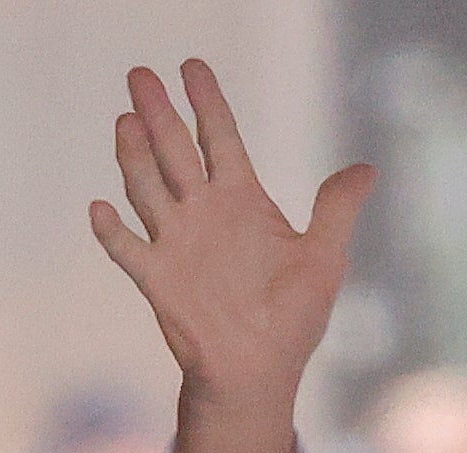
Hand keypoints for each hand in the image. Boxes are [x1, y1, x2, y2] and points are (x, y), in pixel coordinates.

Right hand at [90, 61, 371, 452]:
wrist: (259, 373)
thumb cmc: (292, 321)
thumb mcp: (324, 260)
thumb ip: (336, 211)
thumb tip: (367, 169)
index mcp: (242, 200)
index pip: (219, 137)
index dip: (206, 101)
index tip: (191, 66)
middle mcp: (204, 214)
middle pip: (175, 150)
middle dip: (158, 112)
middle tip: (140, 73)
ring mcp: (177, 244)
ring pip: (147, 188)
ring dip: (134, 156)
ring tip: (126, 121)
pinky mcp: (158, 280)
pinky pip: (129, 250)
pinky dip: (113, 232)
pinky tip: (99, 207)